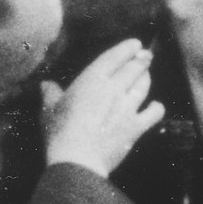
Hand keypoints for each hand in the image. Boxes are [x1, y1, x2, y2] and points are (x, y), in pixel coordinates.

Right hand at [43, 39, 163, 176]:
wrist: (77, 159)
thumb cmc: (59, 132)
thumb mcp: (49, 109)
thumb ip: (50, 93)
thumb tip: (46, 84)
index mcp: (93, 79)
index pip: (115, 57)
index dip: (128, 48)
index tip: (135, 44)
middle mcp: (114, 89)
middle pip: (134, 68)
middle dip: (142, 60)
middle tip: (146, 56)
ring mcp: (128, 107)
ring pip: (144, 86)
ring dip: (146, 78)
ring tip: (146, 75)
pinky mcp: (136, 127)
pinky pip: (154, 113)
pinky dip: (157, 107)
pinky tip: (155, 106)